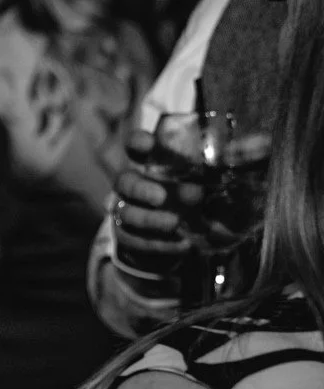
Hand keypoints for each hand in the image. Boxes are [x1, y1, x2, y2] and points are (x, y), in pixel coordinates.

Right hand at [113, 129, 272, 268]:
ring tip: (174, 223)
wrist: (202, 240)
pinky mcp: (131, 240)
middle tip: (163, 196)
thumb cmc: (216, 199)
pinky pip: (132, 242)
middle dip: (141, 188)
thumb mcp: (235, 177)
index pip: (137, 146)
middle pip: (124, 181)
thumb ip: (246, 159)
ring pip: (125, 213)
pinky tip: (181, 244)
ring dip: (148, 219)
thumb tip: (263, 144)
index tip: (147, 145)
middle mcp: (139, 186)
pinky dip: (156, 244)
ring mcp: (131, 213)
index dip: (137, 143)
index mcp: (158, 163)